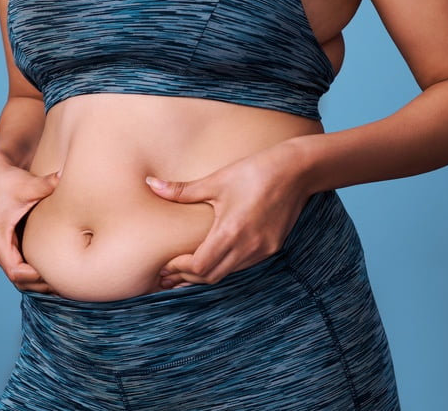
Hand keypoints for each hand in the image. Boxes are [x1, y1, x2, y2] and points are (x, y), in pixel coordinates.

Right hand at [0, 151, 59, 292]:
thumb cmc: (10, 180)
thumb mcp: (28, 184)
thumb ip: (46, 184)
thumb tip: (64, 177)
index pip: (15, 271)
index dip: (36, 278)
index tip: (58, 275)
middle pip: (19, 280)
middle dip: (42, 284)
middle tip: (68, 285)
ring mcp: (2, 249)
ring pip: (20, 278)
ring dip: (40, 283)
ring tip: (66, 283)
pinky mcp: (9, 246)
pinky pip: (22, 268)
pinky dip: (37, 274)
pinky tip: (59, 274)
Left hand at [146, 144, 311, 287]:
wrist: (296, 171)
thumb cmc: (254, 172)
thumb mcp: (216, 181)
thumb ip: (181, 190)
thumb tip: (150, 183)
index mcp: (230, 232)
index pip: (200, 267)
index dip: (180, 269)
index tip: (166, 264)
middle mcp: (248, 247)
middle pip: (211, 277)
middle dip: (188, 277)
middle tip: (169, 273)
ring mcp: (262, 250)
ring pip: (228, 274)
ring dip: (206, 274)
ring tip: (186, 271)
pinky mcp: (272, 247)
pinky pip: (243, 265)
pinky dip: (225, 266)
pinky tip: (214, 259)